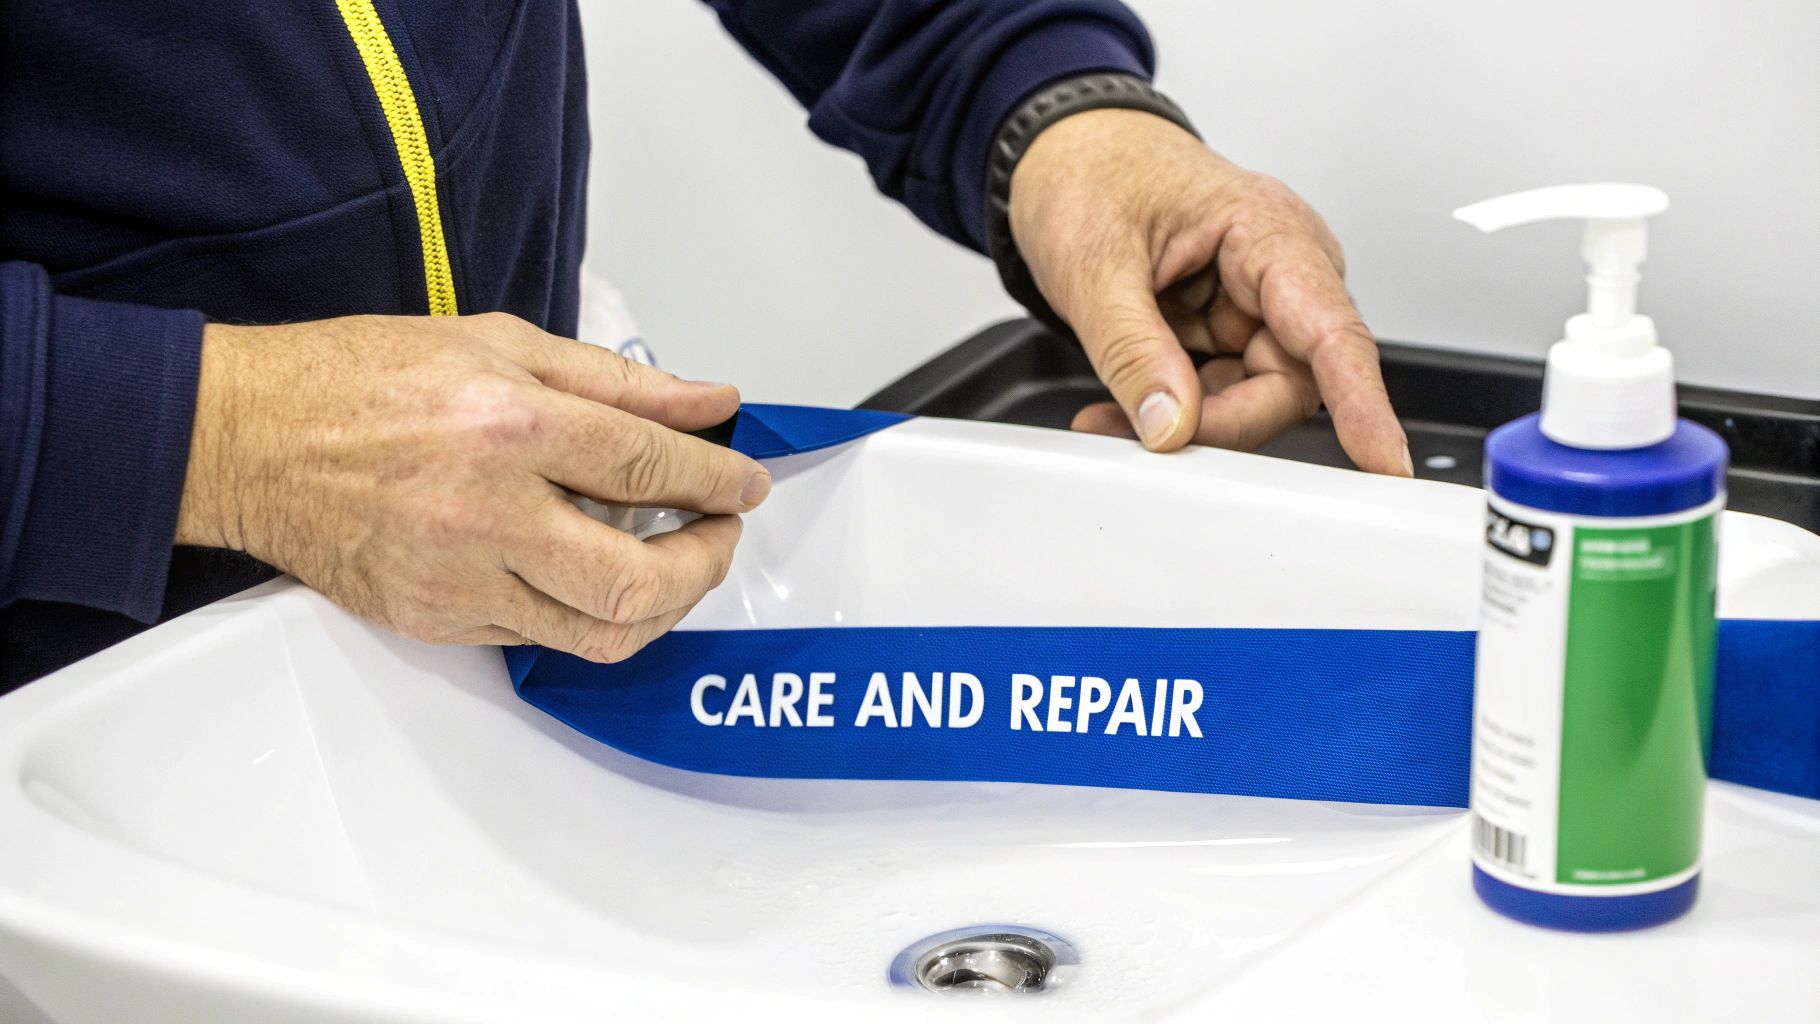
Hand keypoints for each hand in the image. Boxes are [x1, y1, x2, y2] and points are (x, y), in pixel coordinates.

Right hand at [176, 312, 768, 661]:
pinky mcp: (436, 620)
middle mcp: (488, 510)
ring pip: (599, 631)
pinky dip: (587, 613)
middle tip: (719, 533)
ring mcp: (459, 577)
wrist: (250, 439)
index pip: (649, 466)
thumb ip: (617, 381)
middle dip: (705, 564)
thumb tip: (706, 403)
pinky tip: (594, 575)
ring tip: (673, 565)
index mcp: (510, 424)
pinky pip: (540, 637)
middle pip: (638, 579)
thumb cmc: (361, 380)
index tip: (746, 484)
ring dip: (661, 606)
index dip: (718, 480)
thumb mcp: (499, 342)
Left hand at [1008, 109, 1411, 475]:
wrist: (1064, 152)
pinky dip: (1174, 407)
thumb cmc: (1090, 174)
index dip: (1362, 404)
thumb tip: (1170, 424)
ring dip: (1191, 420)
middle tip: (1152, 433)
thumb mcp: (1094, 265)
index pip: (1332, 331)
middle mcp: (1277, 269)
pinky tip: (1127, 404)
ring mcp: (1252, 302)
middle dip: (1223, 421)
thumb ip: (1133, 350)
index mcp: (1267, 231)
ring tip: (1114, 414)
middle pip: (1291, 381)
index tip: (1383, 460)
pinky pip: (1217, 390)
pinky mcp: (1224, 327)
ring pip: (1253, 396)